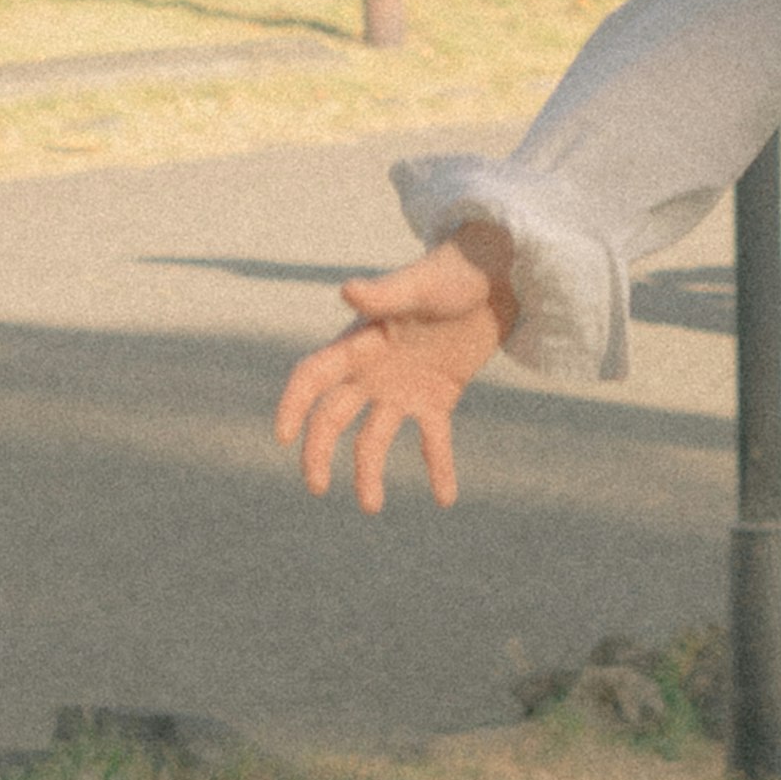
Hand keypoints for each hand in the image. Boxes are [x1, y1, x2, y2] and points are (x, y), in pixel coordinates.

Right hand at [275, 232, 513, 513]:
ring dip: (368, 472)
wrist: (497, 276)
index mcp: (359, 342)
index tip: (283, 437)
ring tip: (372, 507)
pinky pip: (433, 440)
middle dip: (318, 452)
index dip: (293, 405)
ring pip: (372, 438)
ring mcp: (402, 387)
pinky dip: (438, 469)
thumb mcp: (421, 285)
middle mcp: (372, 371)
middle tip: (318, 487)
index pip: (312, 377)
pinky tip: (445, 499)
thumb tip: (346, 290)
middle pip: (332, 418)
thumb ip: (385, 294)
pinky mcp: (438, 397)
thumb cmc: (453, 271)